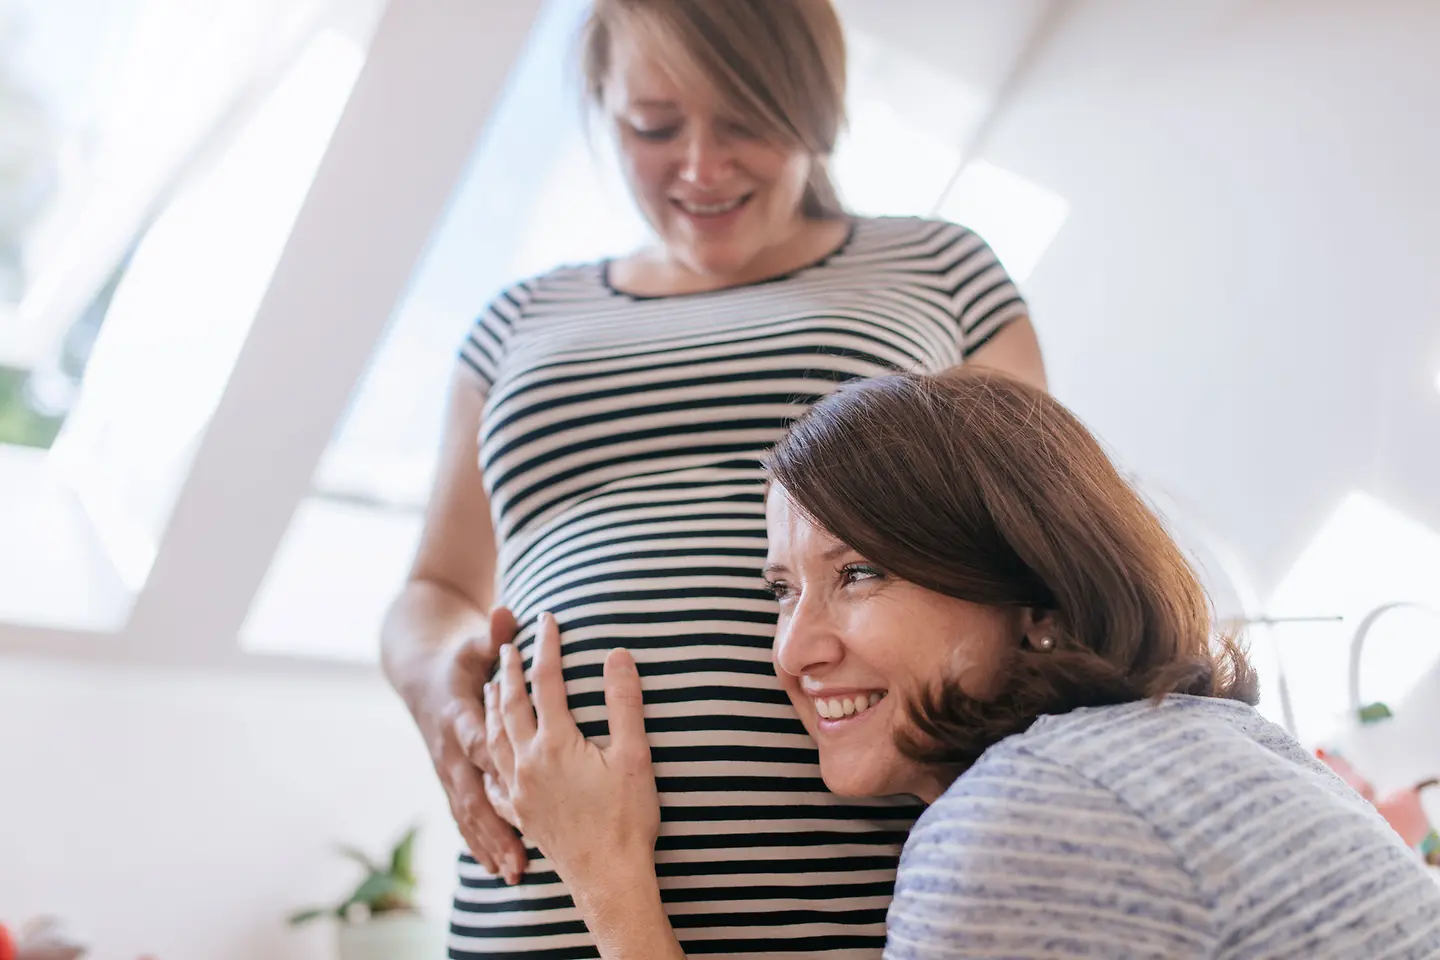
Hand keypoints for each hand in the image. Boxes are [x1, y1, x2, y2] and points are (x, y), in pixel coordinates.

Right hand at [412, 606, 527, 882]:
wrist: (420, 675)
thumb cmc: (459, 658)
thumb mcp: (472, 643)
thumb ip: (492, 634)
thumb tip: (507, 611)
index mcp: (458, 715)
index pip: (477, 742)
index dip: (495, 764)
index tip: (518, 788)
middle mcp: (450, 750)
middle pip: (473, 792)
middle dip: (495, 825)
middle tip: (520, 855)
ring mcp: (448, 770)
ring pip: (468, 812)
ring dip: (489, 843)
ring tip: (513, 874)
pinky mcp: (451, 781)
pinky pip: (465, 816)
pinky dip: (479, 843)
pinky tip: (497, 870)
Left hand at [485, 612, 660, 887]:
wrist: (608, 878)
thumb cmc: (626, 818)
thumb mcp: (633, 755)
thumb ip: (623, 702)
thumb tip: (616, 655)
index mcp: (555, 744)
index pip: (547, 682)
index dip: (548, 647)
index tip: (548, 619)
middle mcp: (528, 763)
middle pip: (511, 706)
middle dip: (510, 671)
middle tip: (508, 645)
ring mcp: (519, 791)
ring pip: (495, 739)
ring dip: (493, 708)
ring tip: (493, 687)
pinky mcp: (521, 815)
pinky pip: (494, 782)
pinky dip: (488, 761)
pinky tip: (489, 758)